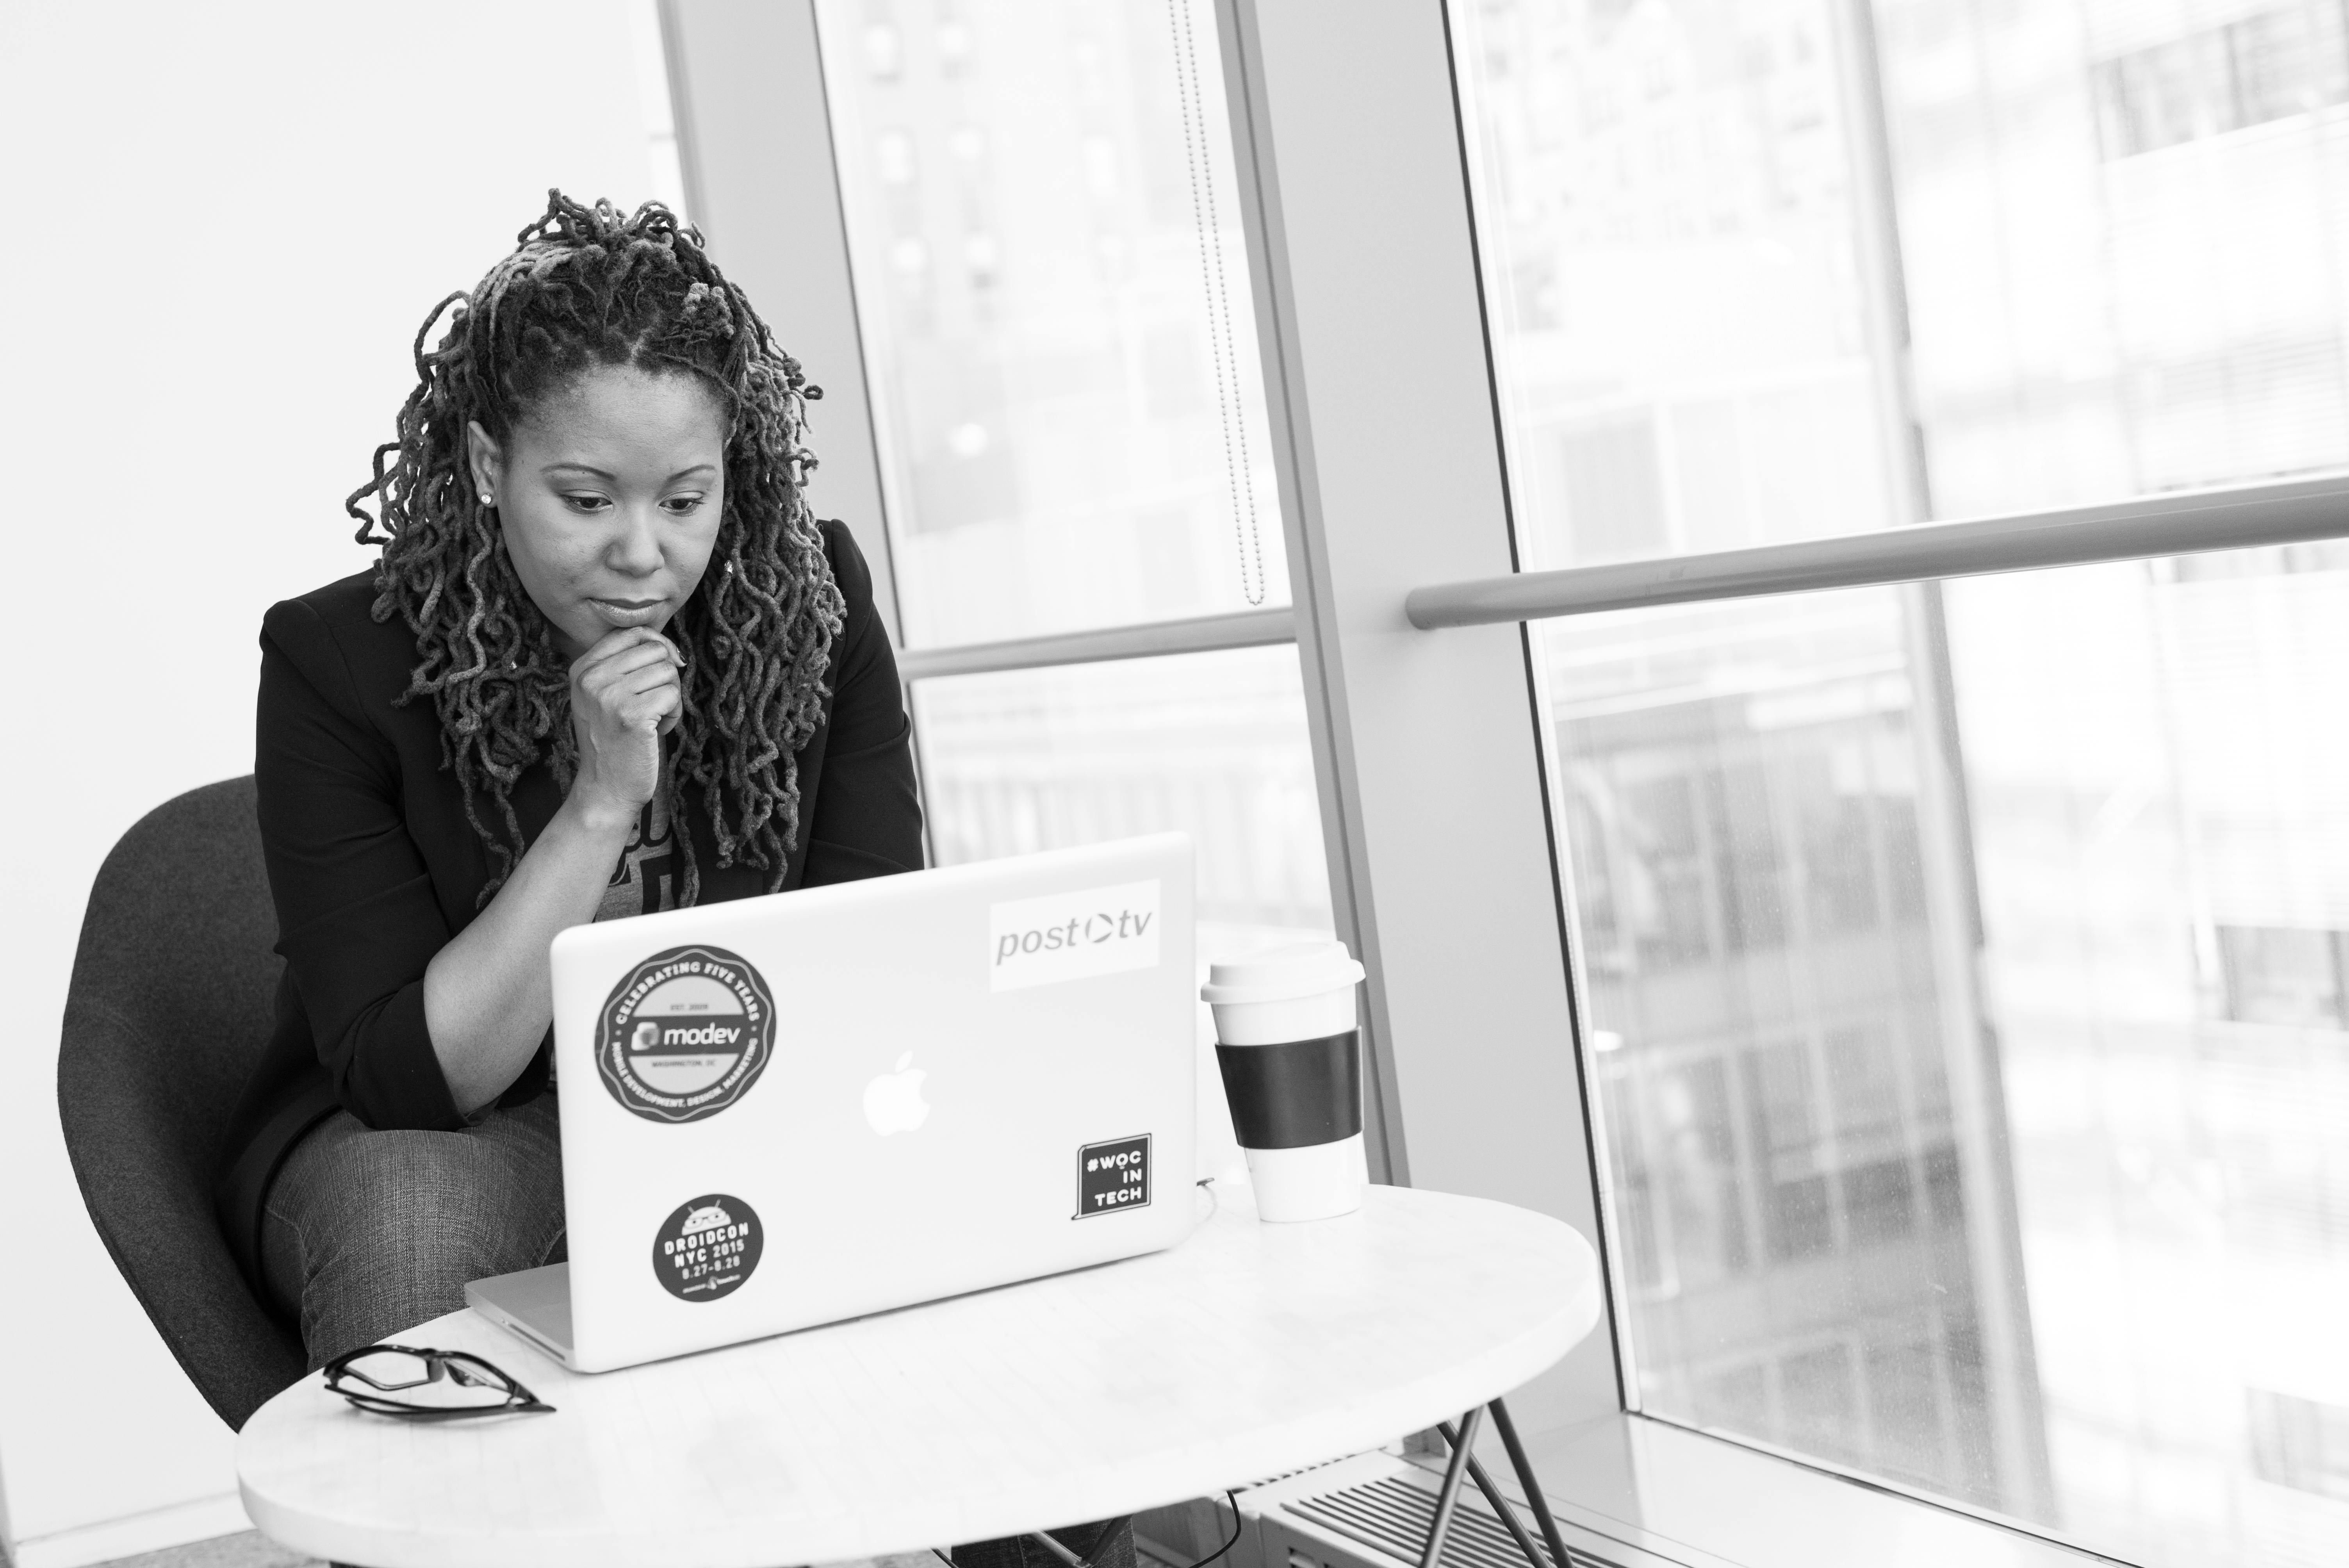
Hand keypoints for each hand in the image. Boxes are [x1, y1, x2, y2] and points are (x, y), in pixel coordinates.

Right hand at [565, 627, 684, 825]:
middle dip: (666, 676)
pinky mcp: (631, 715)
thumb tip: (668, 647)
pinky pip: (673, 694)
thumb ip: (623, 666)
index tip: (666, 666)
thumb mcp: (603, 696)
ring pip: (668, 671)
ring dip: (672, 698)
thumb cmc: (613, 742)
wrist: (605, 788)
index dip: (658, 644)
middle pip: (654, 650)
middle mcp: (591, 678)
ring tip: (655, 720)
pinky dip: (674, 714)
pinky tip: (659, 731)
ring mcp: (609, 696)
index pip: (631, 633)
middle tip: (655, 705)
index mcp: (582, 668)